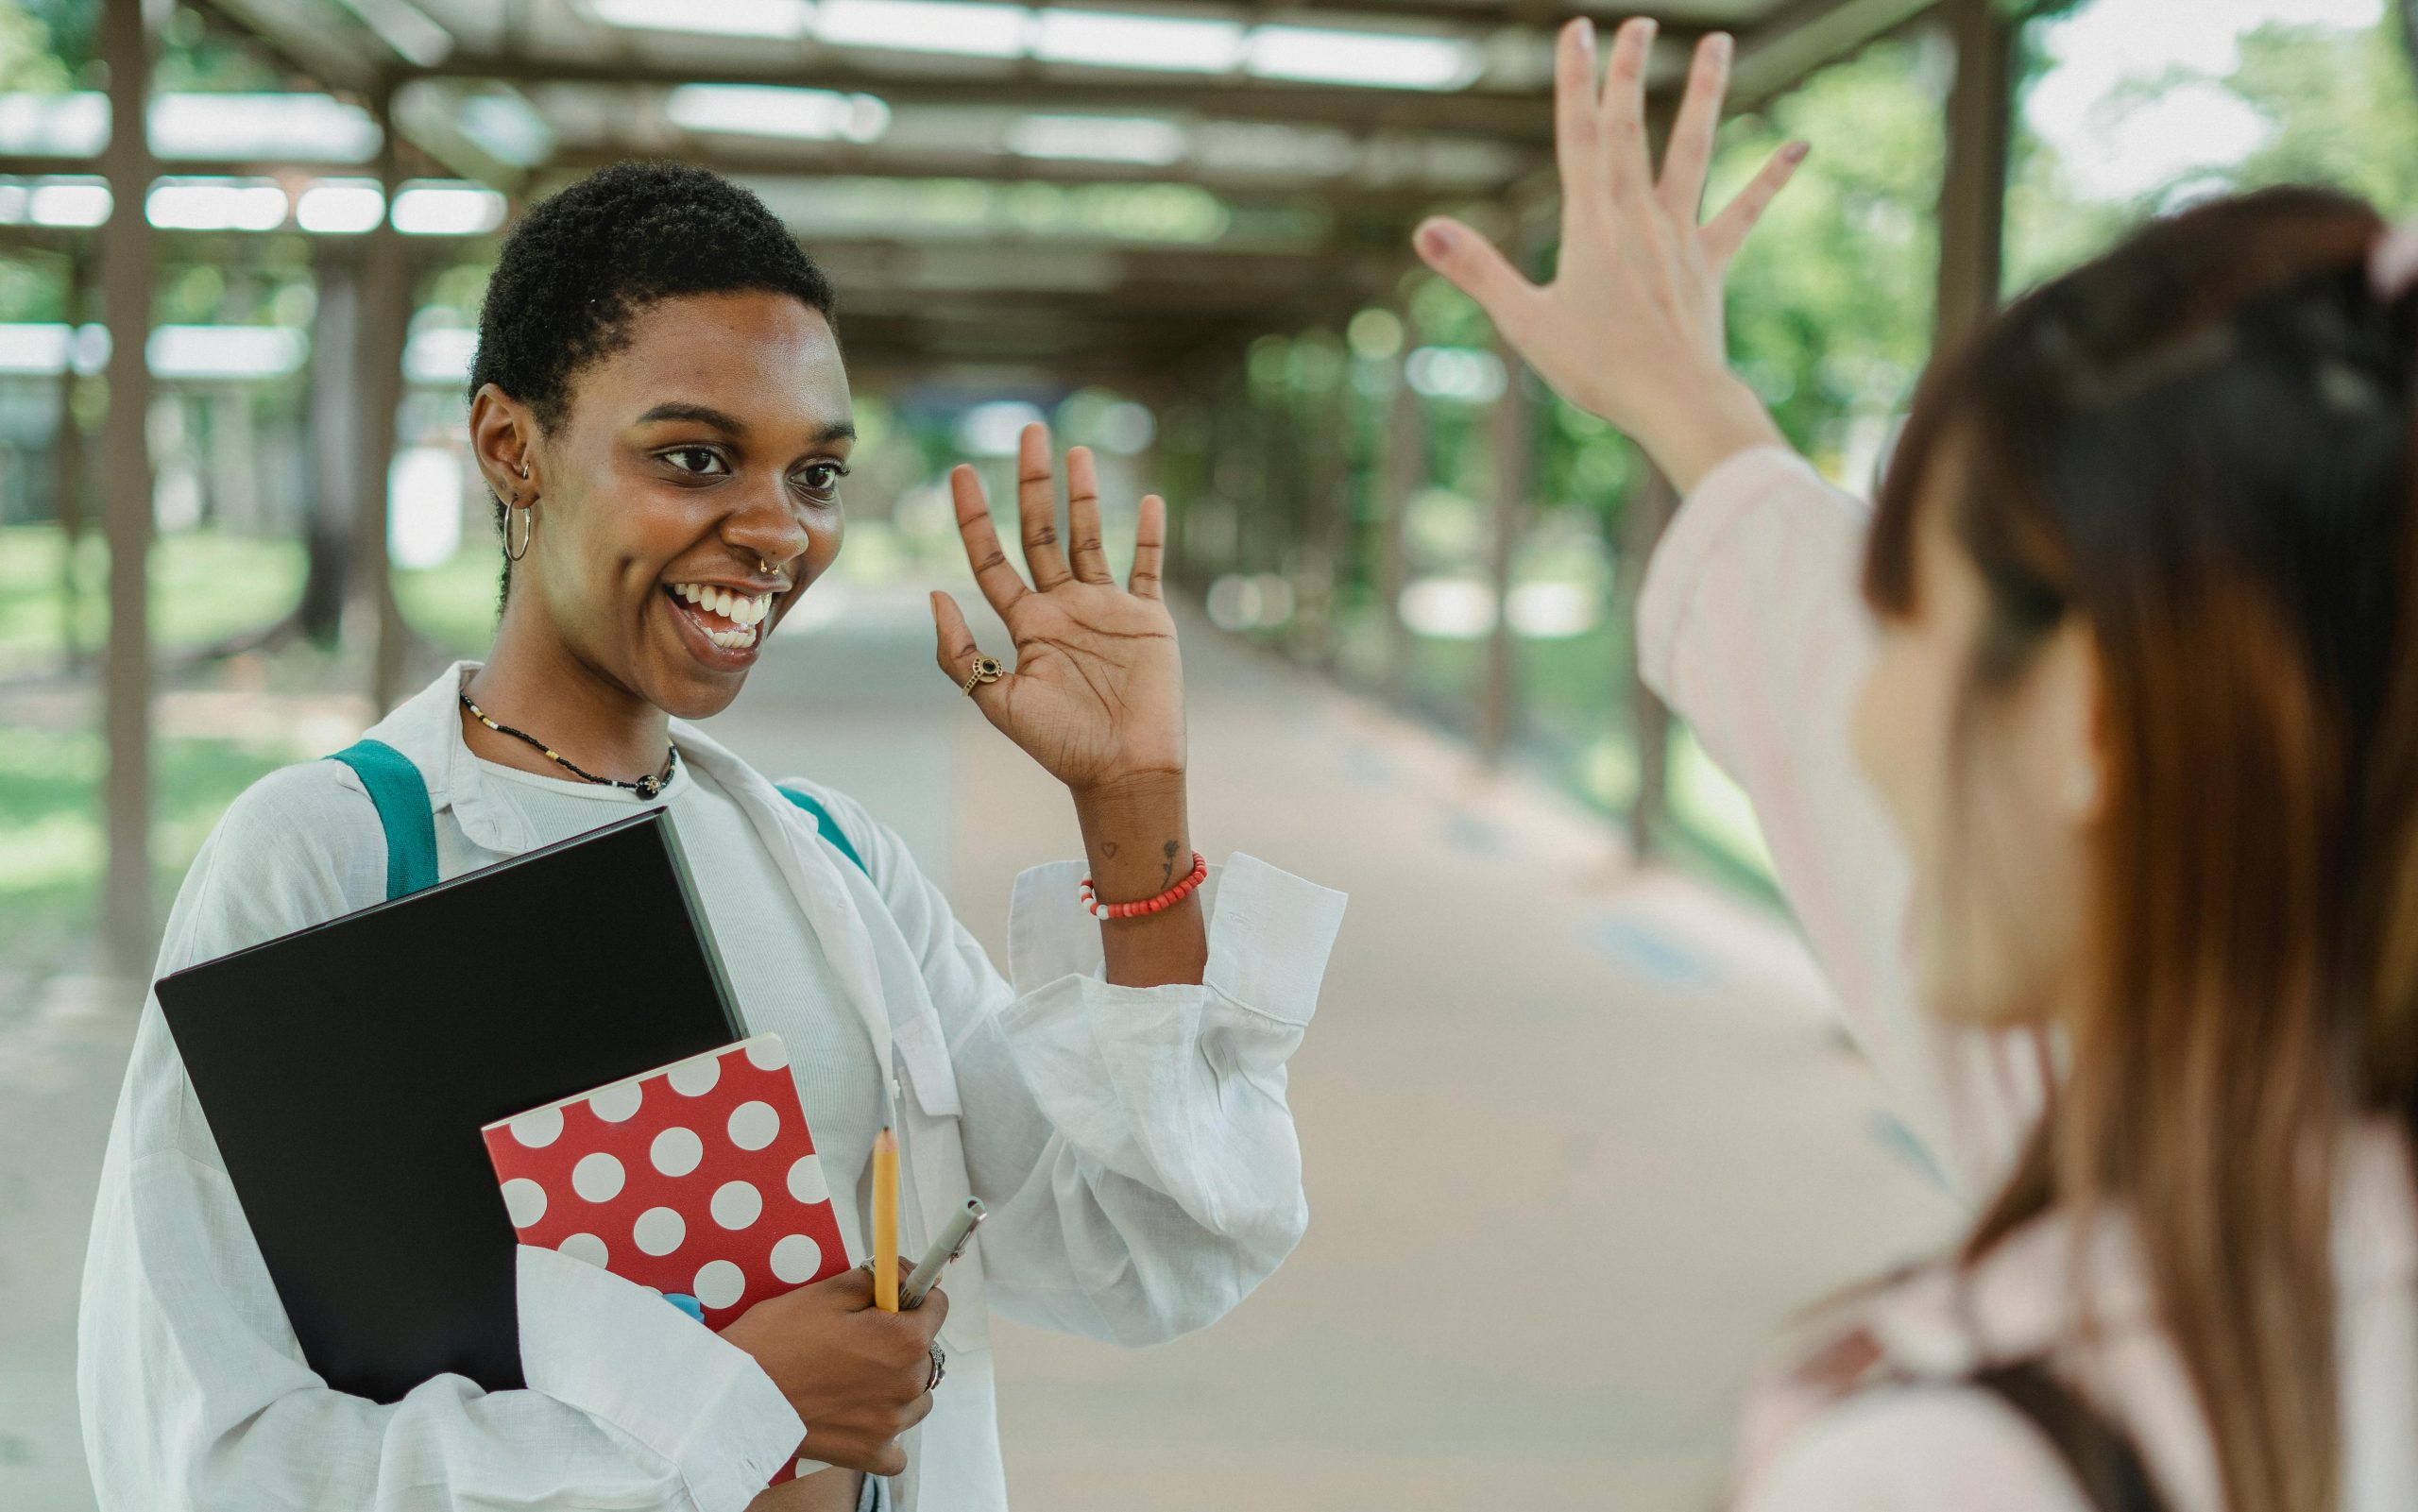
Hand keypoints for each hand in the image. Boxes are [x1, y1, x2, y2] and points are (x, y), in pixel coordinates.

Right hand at [719, 1263, 947, 1476]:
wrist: (735, 1395)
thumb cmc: (776, 1340)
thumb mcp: (829, 1292)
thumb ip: (880, 1280)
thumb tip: (910, 1275)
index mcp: (904, 1340)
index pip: (937, 1307)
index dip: (912, 1298)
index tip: (890, 1302)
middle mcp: (907, 1385)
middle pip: (925, 1353)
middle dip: (900, 1342)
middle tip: (856, 1340)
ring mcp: (890, 1424)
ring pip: (916, 1397)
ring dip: (896, 1386)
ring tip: (852, 1378)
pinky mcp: (869, 1454)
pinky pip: (897, 1448)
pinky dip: (885, 1434)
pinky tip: (859, 1417)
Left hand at [932, 422, 1184, 795]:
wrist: (1123, 771)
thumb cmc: (1061, 744)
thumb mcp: (997, 699)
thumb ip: (962, 652)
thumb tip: (935, 594)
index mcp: (1027, 624)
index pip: (993, 558)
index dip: (974, 516)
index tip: (958, 472)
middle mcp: (1064, 608)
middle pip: (1042, 533)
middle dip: (1033, 484)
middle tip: (1028, 433)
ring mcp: (1107, 610)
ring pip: (1092, 538)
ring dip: (1084, 496)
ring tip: (1077, 452)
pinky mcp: (1148, 620)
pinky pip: (1148, 569)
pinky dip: (1149, 536)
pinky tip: (1144, 501)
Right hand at [1413, 16, 1804, 491]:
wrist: (1675, 401)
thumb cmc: (1598, 369)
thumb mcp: (1525, 322)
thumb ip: (1477, 270)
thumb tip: (1426, 230)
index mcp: (1591, 224)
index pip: (1581, 136)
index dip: (1576, 81)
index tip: (1578, 31)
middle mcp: (1639, 217)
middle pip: (1632, 128)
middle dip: (1629, 71)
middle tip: (1636, 22)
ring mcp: (1681, 236)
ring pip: (1694, 151)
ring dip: (1705, 94)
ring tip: (1719, 42)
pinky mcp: (1711, 263)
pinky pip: (1745, 213)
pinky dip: (1772, 179)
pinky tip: (1801, 146)